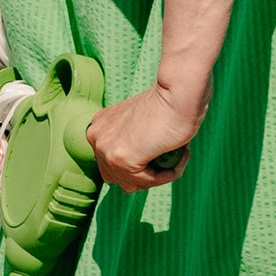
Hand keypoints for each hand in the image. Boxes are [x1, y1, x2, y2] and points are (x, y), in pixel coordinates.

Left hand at [84, 79, 205, 192]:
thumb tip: (137, 168)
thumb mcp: (141, 123)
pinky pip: (146, 182)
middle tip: (171, 160)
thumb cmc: (170, 103)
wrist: (179, 92)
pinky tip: (179, 158)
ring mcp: (105, 148)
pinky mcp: (120, 158)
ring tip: (178, 157)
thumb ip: (133, 141)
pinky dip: (167, 175)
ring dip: (160, 176)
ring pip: (134, 183)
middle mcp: (95, 136)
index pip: (113, 164)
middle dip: (146, 175)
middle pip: (119, 177)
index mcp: (99, 126)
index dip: (140, 167)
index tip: (161, 155)